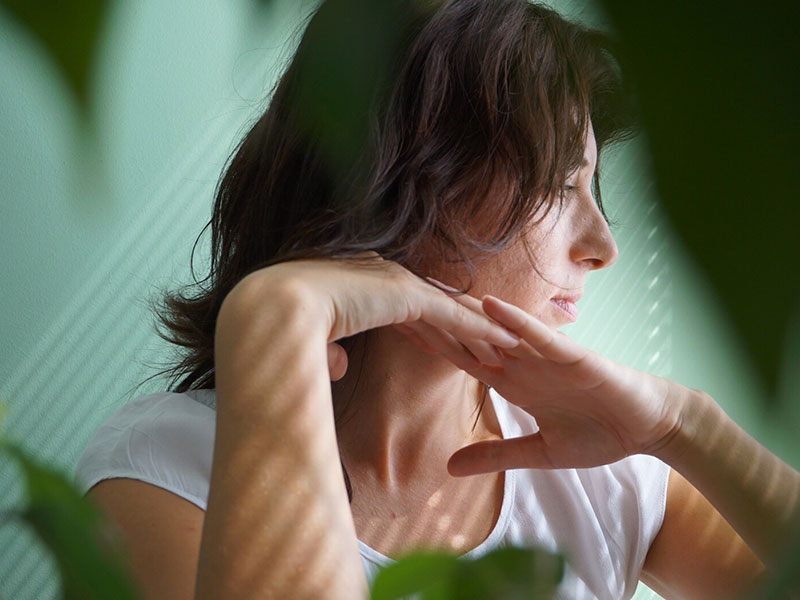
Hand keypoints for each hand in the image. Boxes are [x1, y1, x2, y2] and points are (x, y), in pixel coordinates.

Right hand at [227, 255, 520, 375]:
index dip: (433, 331)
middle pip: (438, 309)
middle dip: (466, 331)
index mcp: (366, 287)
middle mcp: (386, 278)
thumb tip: (337, 366)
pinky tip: (504, 344)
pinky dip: (480, 331)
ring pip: (452, 313)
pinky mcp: (408, 295)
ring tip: (510, 350)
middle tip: (493, 350)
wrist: (278, 306)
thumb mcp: (312, 344)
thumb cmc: (287, 327)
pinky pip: (453, 317)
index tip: (450, 348)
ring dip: (481, 333)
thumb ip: (329, 352)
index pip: (410, 311)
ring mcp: (398, 283)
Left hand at [401, 291, 683, 474]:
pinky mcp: (574, 356)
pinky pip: (540, 337)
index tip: (401, 327)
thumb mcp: (538, 453)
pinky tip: (490, 306)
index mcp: (512, 382)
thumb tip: (448, 468)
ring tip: (433, 290)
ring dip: (468, 311)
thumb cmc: (598, 433)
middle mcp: (524, 363)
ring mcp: (547, 357)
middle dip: (439, 318)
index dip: (433, 343)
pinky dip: (517, 322)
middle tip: (401, 295)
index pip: (464, 357)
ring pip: (500, 330)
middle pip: (473, 336)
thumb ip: (496, 455)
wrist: (649, 427)